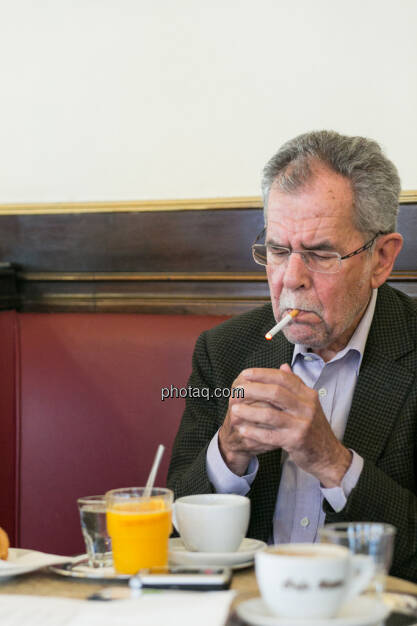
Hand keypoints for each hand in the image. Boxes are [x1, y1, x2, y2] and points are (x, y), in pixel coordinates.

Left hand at [218, 364, 351, 485]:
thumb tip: (283, 366)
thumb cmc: (313, 427)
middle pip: (276, 393)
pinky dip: (255, 432)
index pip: (283, 378)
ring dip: (249, 412)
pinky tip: (243, 429)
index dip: (262, 374)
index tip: (245, 373)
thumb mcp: (308, 404)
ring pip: (270, 415)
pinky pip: (271, 436)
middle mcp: (307, 407)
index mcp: (308, 394)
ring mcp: (303, 424)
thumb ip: (295, 385)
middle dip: (253, 390)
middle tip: (236, 390)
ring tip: (234, 410)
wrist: (328, 454)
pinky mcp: (297, 441)